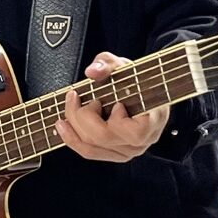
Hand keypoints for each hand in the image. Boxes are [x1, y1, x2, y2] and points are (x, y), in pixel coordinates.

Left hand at [56, 51, 170, 162]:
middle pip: (104, 138)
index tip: (101, 100)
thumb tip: (93, 71)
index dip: (115, 119)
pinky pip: (90, 152)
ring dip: (73, 127)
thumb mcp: (123, 65)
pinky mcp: (115, 153)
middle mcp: (142, 140)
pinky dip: (73, 139)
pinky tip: (64, 126)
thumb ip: (108, 63)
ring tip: (69, 107)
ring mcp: (128, 150)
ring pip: (93, 149)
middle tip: (76, 97)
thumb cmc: (137, 80)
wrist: (142, 91)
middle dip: (81, 116)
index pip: (134, 132)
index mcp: (153, 120)